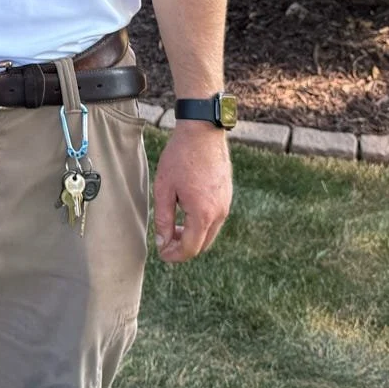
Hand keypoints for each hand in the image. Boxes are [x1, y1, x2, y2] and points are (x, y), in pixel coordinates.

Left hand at [152, 121, 231, 261]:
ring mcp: (226, 204)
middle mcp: (219, 212)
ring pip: (210, 233)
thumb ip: (163, 219)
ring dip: (192, 235)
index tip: (161, 253)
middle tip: (165, 240)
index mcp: (203, 214)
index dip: (174, 255)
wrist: (202, 131)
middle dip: (183, 247)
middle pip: (202, 245)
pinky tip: (186, 210)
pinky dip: (201, 223)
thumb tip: (163, 243)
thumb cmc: (180, 157)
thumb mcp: (164, 188)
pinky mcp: (227, 195)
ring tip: (173, 225)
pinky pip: (215, 219)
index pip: (190, 248)